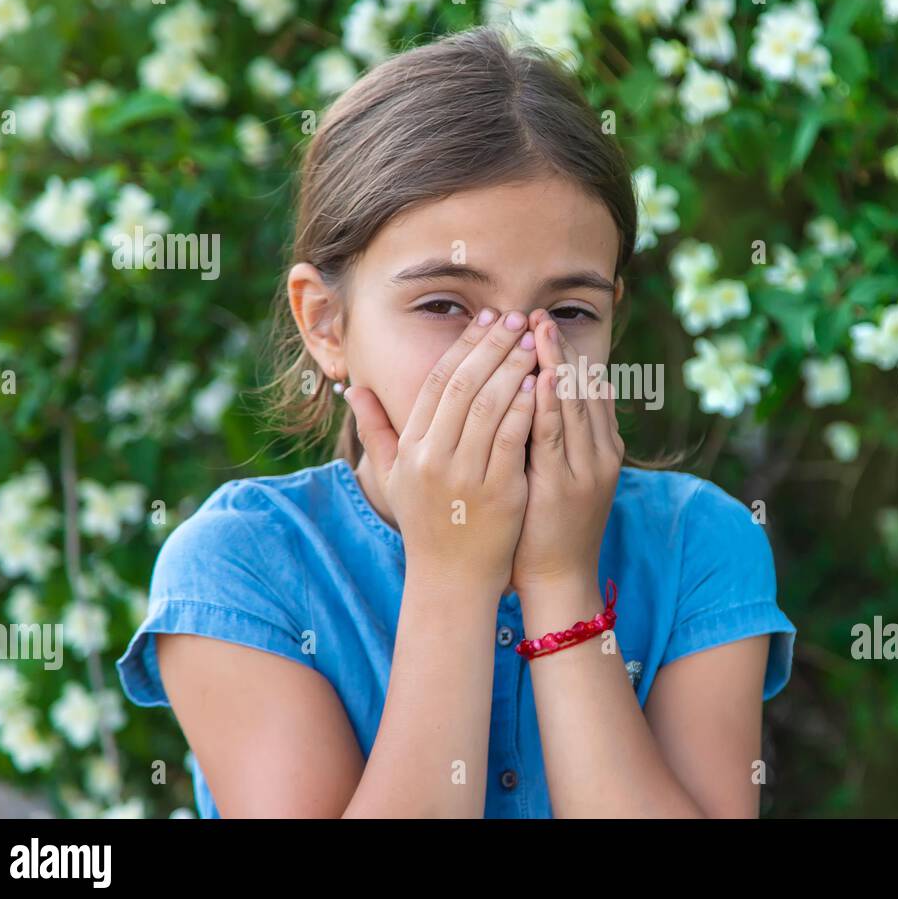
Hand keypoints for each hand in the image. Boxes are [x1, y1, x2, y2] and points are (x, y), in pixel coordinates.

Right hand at [346, 309, 537, 604]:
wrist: (451, 580)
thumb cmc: (427, 524)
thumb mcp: (393, 477)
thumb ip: (375, 431)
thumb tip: (354, 389)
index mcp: (412, 448)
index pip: (439, 382)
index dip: (464, 345)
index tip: (487, 319)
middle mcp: (435, 458)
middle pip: (466, 385)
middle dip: (494, 345)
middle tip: (518, 318)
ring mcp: (467, 476)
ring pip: (493, 406)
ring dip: (515, 367)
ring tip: (536, 342)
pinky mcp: (501, 492)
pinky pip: (515, 438)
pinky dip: (528, 406)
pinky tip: (544, 382)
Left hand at [510, 308, 623, 596]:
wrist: (557, 577)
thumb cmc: (548, 526)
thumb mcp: (559, 473)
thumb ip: (554, 435)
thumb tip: (536, 393)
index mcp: (601, 447)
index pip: (589, 388)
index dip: (568, 353)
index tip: (545, 322)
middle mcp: (600, 452)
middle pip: (584, 388)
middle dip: (561, 348)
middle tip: (540, 312)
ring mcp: (587, 468)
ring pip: (574, 404)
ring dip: (556, 363)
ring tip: (540, 328)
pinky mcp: (565, 484)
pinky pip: (557, 436)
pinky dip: (551, 403)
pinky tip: (543, 376)